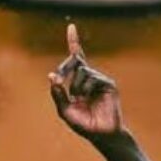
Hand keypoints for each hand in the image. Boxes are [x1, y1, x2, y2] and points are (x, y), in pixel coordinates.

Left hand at [48, 24, 124, 138]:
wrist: (102, 134)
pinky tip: (90, 99)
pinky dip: (86, 89)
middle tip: (62, 82)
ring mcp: (99, 80)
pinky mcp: (108, 84)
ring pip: (82, 71)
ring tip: (82, 100)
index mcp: (79, 83)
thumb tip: (51, 76)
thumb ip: (57, 94)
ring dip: (76, 87)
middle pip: (75, 63)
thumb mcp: (65, 110)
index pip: (75, 60)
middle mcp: (89, 78)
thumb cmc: (83, 124)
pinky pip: (92, 78)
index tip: (71, 27)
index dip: (74, 42)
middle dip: (66, 68)